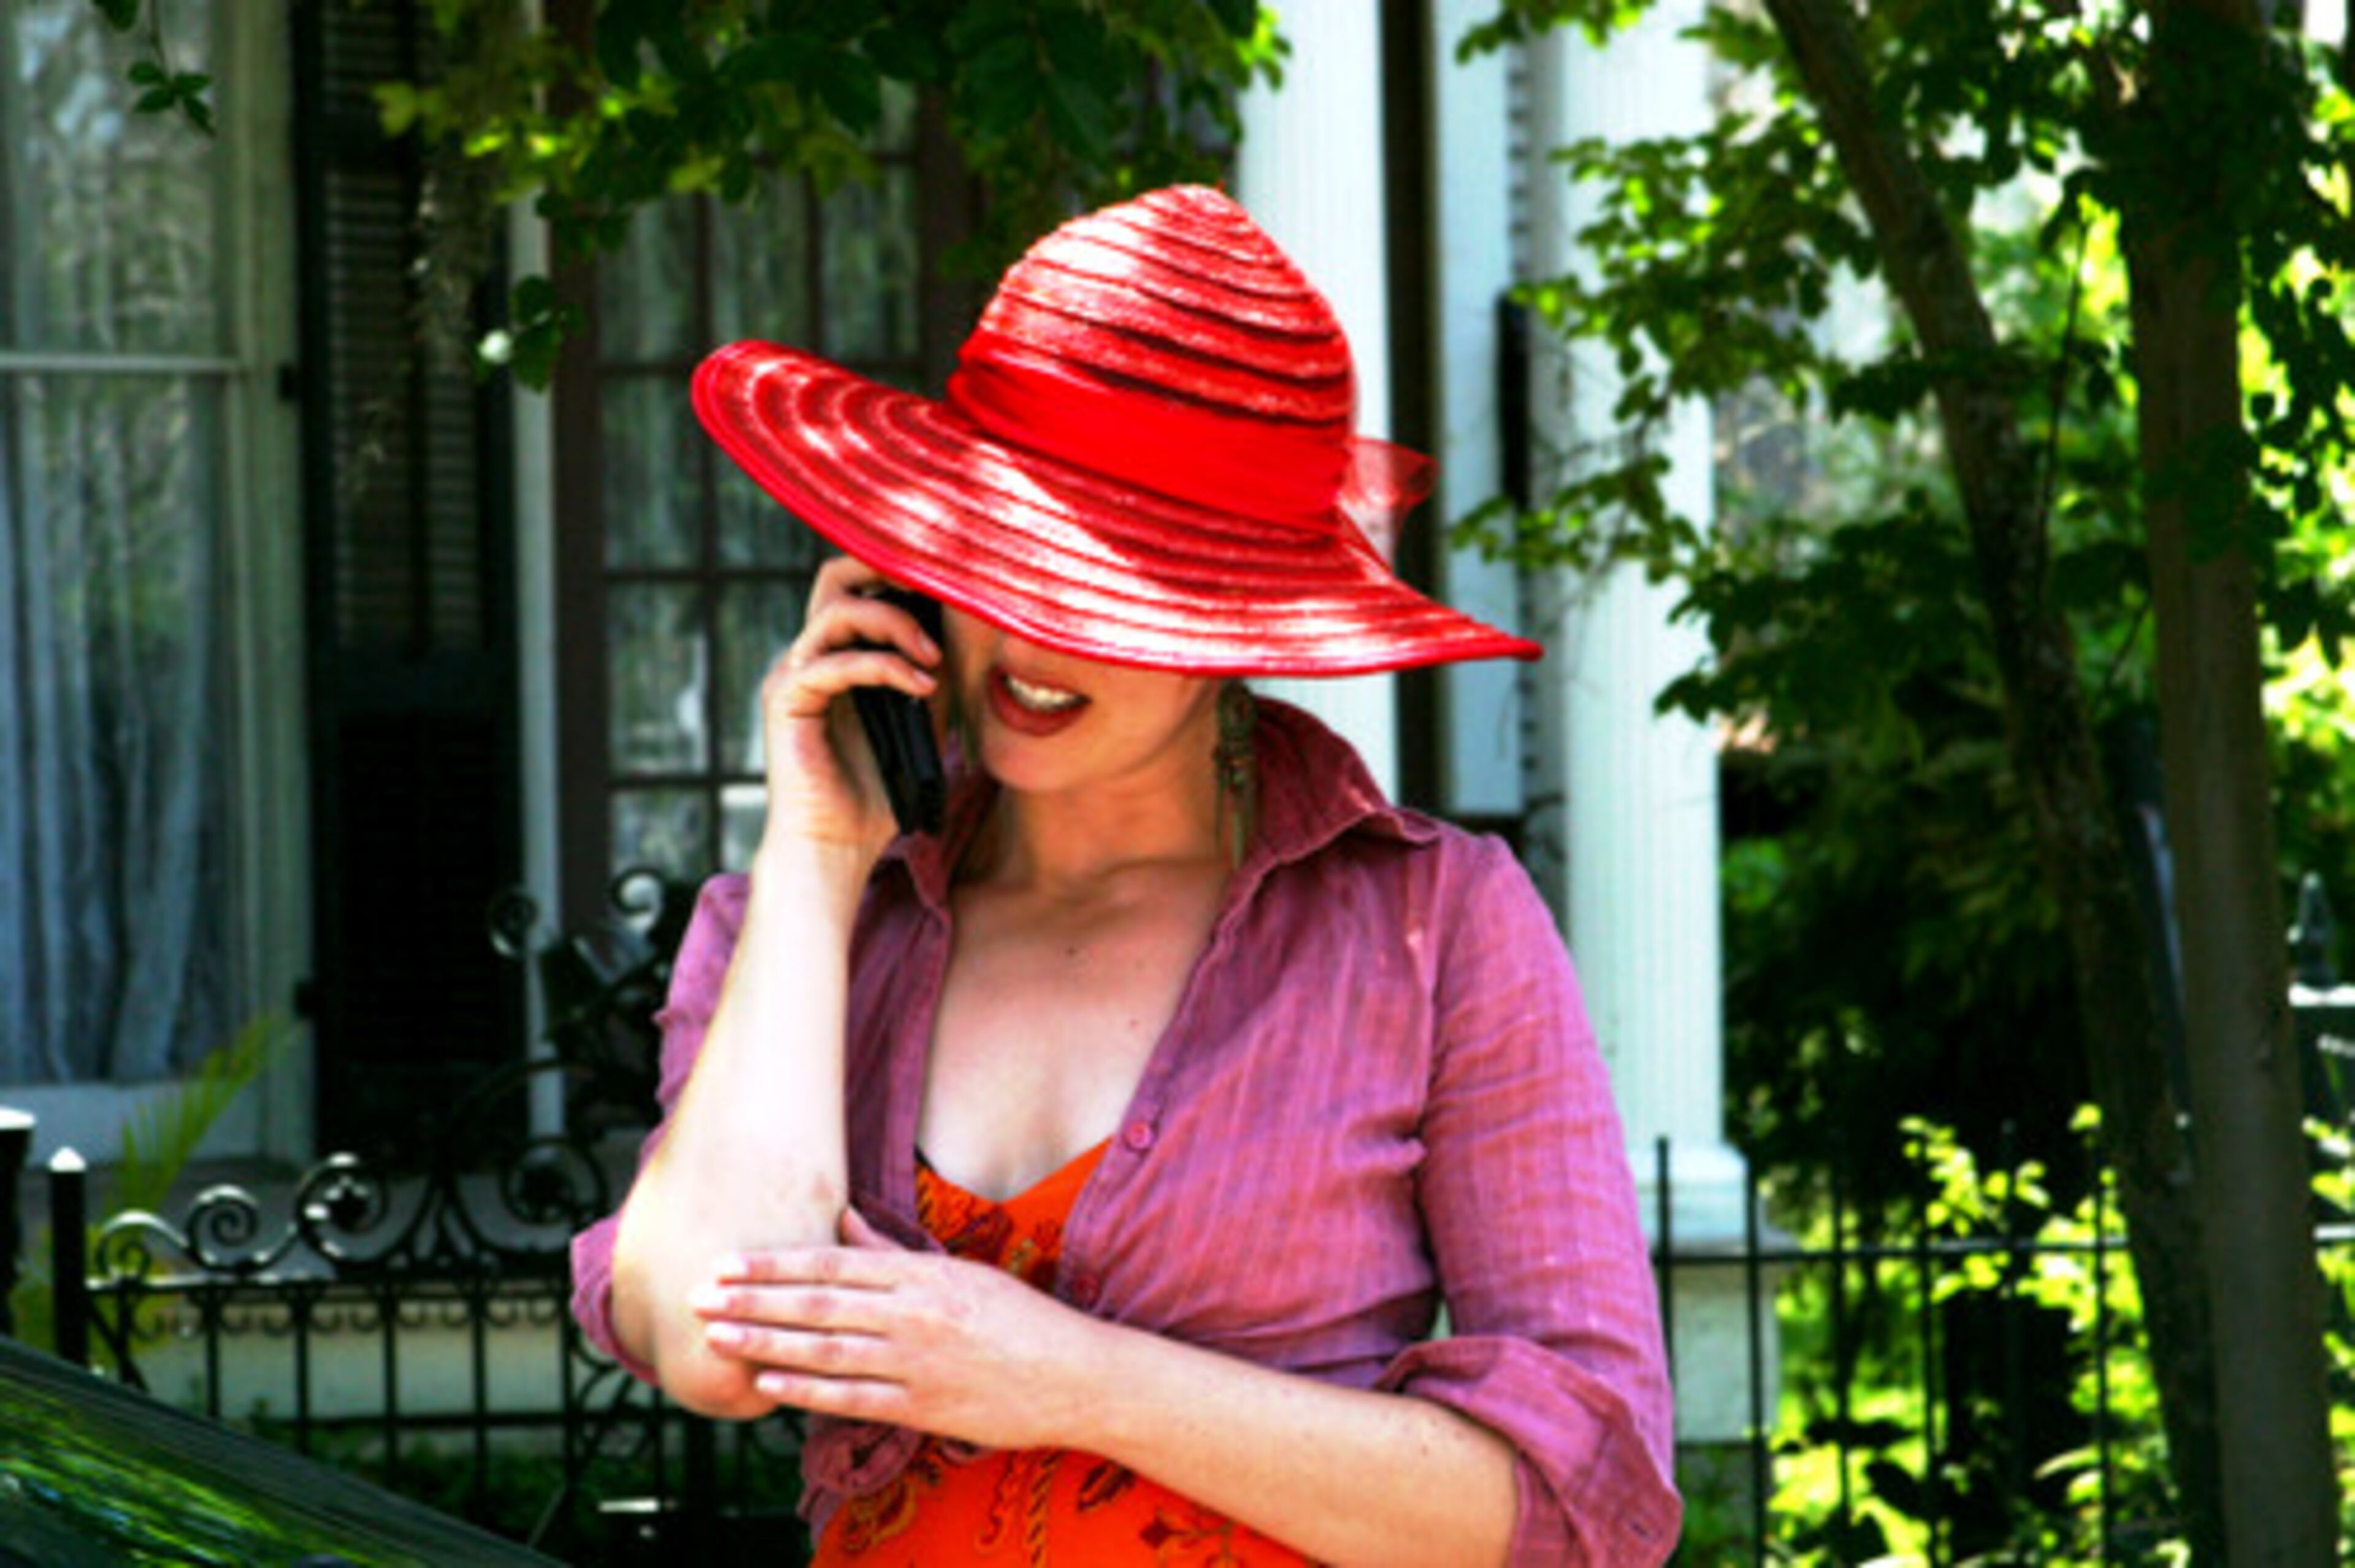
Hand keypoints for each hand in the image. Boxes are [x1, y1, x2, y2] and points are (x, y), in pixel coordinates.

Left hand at [690, 1210, 1110, 1451]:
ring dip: (764, 1341)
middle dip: (752, 1299)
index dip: (774, 1262)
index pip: (833, 1263)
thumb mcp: (961, 1272)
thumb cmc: (1018, 1319)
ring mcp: (917, 1362)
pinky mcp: (922, 1407)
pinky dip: (806, 1390)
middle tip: (699, 1294)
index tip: (727, 1261)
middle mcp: (914, 1314)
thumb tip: (843, 1222)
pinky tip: (767, 1380)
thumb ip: (894, 1252)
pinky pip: (852, 1398)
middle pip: (818, 1303)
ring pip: (825, 1349)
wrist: (1076, 1374)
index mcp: (923, 1274)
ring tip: (716, 1334)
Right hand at [758, 557, 941, 860]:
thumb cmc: (876, 791)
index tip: (949, 589)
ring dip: (894, 625)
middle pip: (833, 578)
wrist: (836, 845)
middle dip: (885, 573)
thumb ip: (930, 673)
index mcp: (837, 655)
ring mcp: (793, 674)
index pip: (856, 586)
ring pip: (835, 611)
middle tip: (935, 595)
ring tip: (933, 659)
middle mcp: (809, 656)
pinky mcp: (785, 700)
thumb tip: (963, 630)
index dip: (897, 574)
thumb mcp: (920, 720)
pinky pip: (832, 662)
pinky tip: (920, 687)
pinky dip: (882, 667)